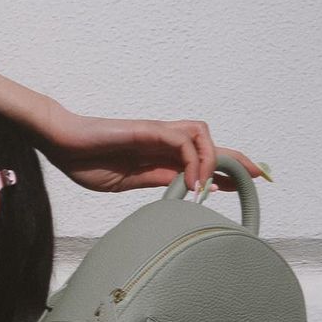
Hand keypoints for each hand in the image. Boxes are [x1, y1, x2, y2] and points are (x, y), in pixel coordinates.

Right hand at [35, 106, 268, 195]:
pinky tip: (192, 180)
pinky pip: (181, 139)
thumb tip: (187, 192)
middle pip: (211, 143)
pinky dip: (193, 158)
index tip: (248, 182)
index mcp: (159, 157)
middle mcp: (163, 141)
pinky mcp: (147, 129)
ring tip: (208, 186)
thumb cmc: (86, 161)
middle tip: (260, 174)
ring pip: (202, 135)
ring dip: (212, 159)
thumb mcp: (129, 182)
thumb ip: (158, 184)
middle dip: (238, 158)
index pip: (202, 159)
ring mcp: (156, 133)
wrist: (62, 143)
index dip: (227, 169)